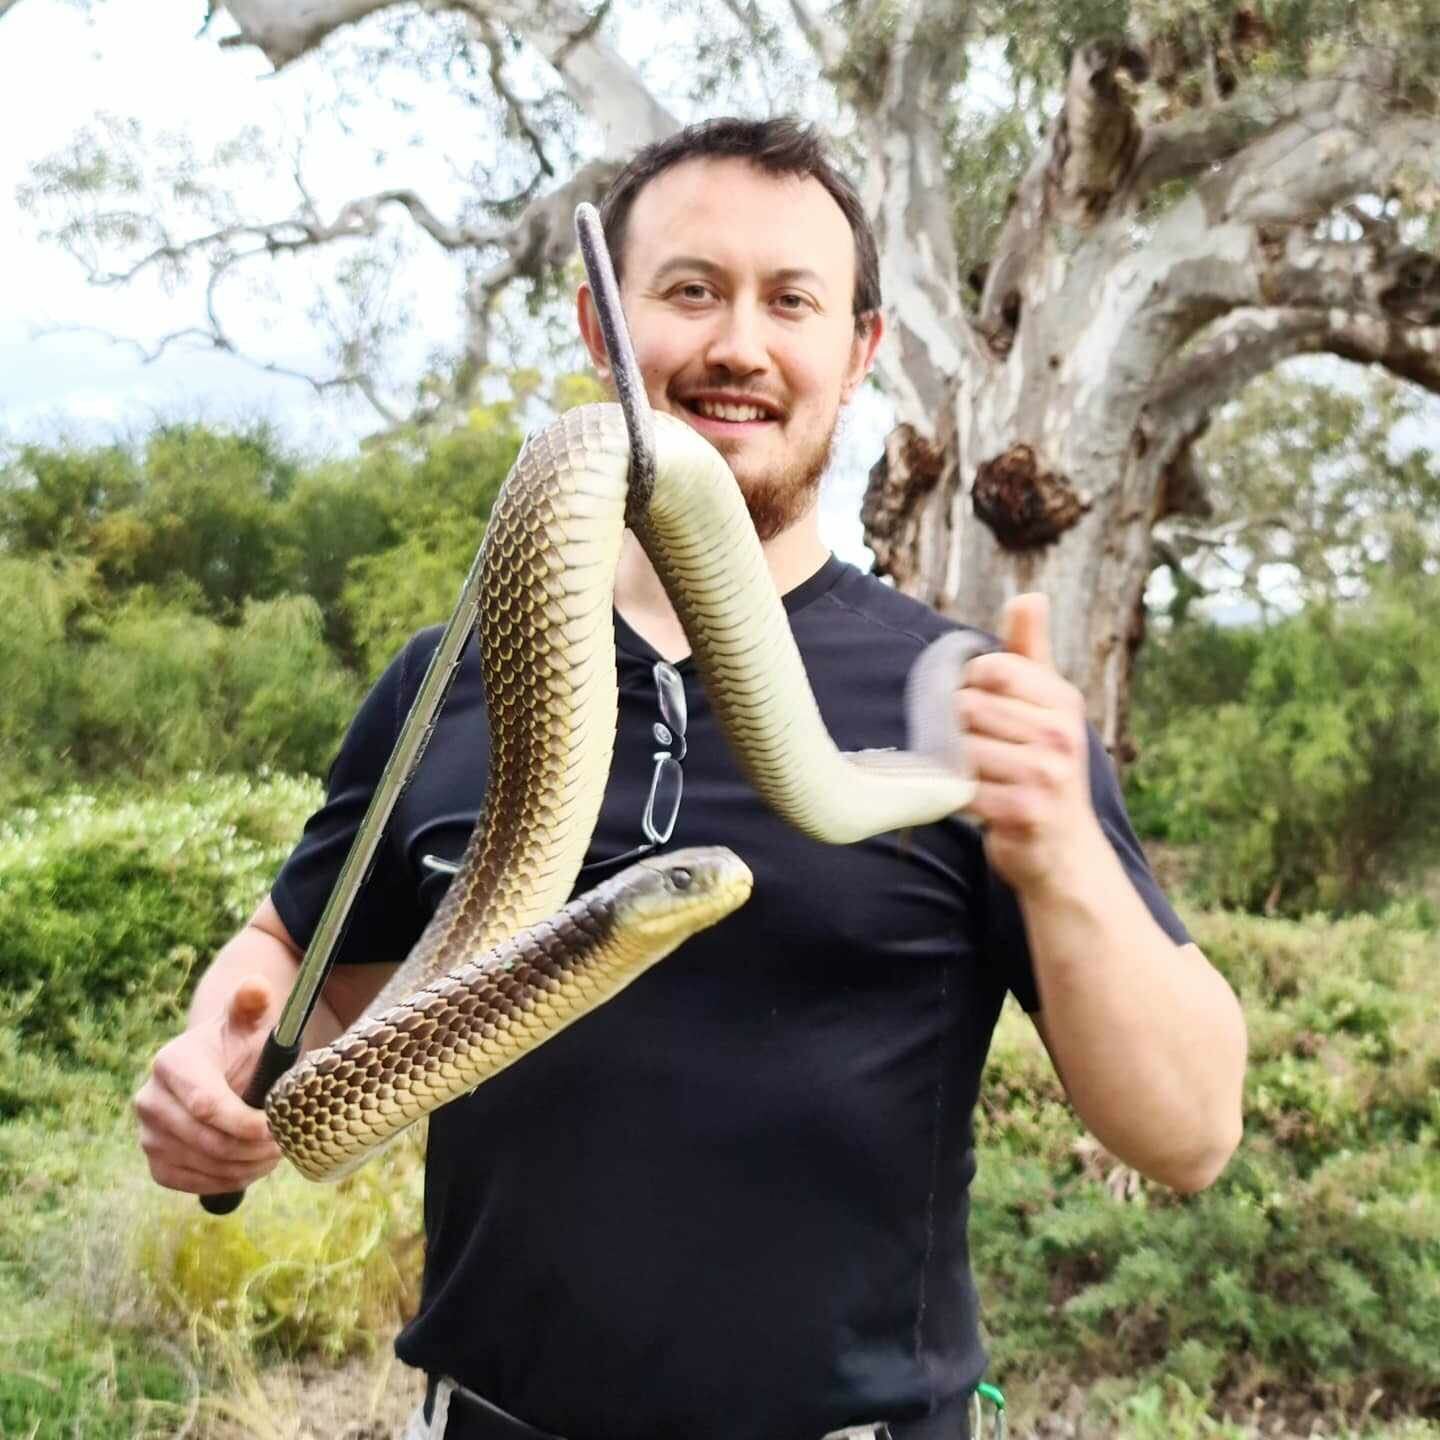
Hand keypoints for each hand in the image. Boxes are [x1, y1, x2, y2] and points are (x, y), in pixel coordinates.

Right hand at [134, 977, 283, 1194]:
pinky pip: (191, 1183)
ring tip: (273, 1154)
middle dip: (251, 1148)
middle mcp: (149, 1100)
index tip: (276, 1126)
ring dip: (244, 1167)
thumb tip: (256, 986)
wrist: (214, 1067)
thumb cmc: (238, 1042)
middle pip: (206, 1141)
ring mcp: (148, 1134)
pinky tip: (249, 1166)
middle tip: (284, 1144)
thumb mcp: (247, 1020)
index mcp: (171, 1063)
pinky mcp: (156, 1162)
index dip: (245, 1122)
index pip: (206, 1105)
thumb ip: (251, 1003)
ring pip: (202, 1165)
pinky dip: (225, 1181)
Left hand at [958, 593, 1103, 894]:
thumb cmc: (1044, 770)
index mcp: (1062, 701)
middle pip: (968, 707)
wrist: (1064, 854)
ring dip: (954, 764)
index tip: (975, 708)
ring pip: (961, 748)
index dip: (967, 686)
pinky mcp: (1024, 812)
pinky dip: (958, 795)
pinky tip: (975, 801)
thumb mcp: (1046, 707)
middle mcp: (1060, 734)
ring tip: (976, 775)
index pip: (990, 669)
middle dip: (956, 728)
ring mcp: (1045, 775)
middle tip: (972, 749)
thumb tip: (1029, 595)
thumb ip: (1029, 652)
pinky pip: (964, 789)